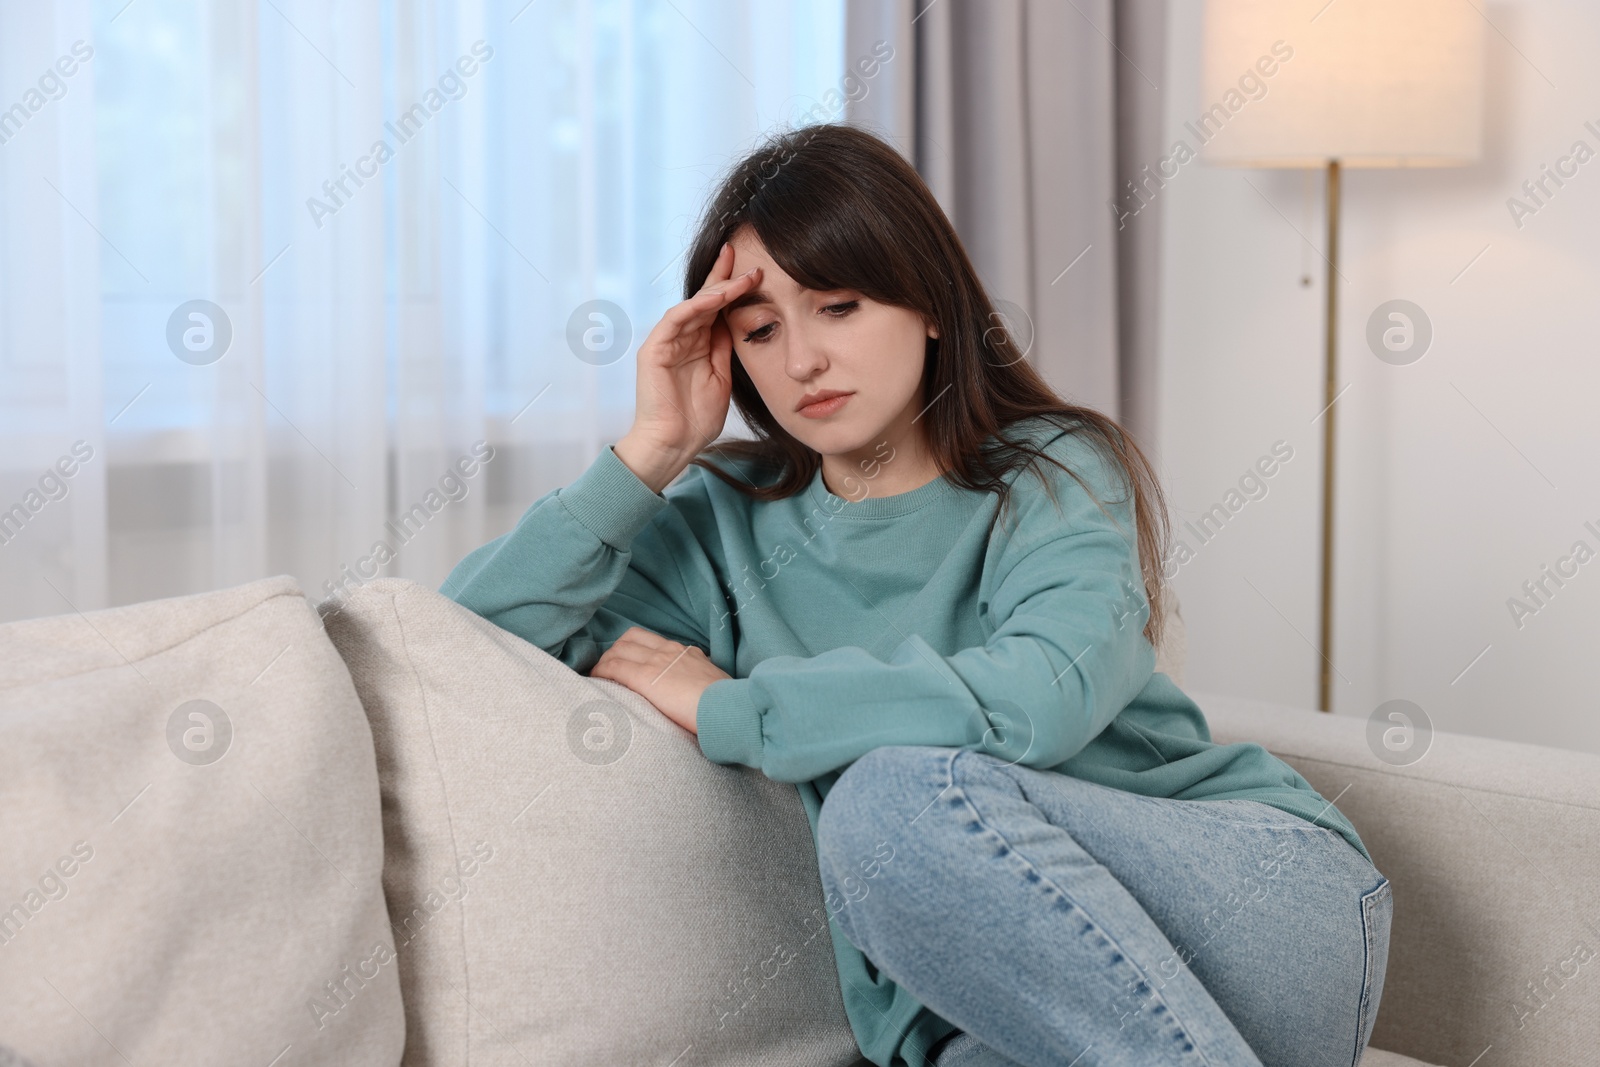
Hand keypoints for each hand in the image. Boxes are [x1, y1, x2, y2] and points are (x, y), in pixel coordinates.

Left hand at [590, 626, 730, 734]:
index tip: (626, 662)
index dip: (633, 648)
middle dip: (615, 651)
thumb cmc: (725, 704)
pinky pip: (614, 668)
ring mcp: (656, 662)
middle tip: (608, 670)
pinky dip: (601, 672)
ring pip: (618, 650)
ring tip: (599, 677)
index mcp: (685, 652)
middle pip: (630, 639)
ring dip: (605, 662)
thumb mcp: (712, 684)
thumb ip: (699, 681)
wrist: (726, 708)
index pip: (651, 640)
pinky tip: (596, 681)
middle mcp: (669, 651)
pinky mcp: (645, 677)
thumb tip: (696, 690)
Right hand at [617, 243, 762, 492]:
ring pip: (692, 305)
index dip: (732, 287)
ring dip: (716, 289)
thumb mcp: (722, 378)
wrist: (674, 444)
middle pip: (703, 299)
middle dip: (723, 277)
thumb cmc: (697, 419)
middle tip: (743, 256)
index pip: (715, 308)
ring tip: (740, 277)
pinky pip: (675, 319)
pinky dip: (695, 306)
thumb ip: (726, 349)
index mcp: (698, 344)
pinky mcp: (654, 349)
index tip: (755, 270)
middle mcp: (681, 338)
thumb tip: (739, 322)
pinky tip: (715, 297)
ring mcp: (666, 342)